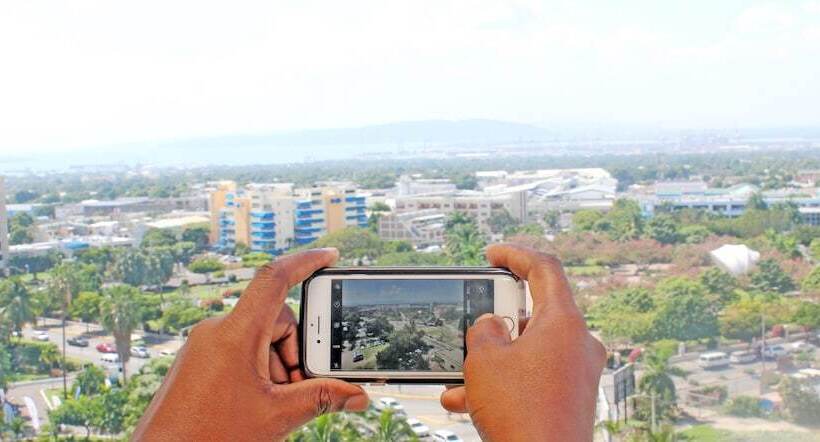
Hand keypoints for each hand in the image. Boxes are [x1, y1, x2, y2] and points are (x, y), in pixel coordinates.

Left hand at [133, 248, 368, 440]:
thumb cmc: (209, 437)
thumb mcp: (276, 416)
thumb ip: (322, 399)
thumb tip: (358, 396)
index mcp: (236, 333)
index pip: (275, 278)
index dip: (306, 262)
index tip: (331, 257)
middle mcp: (217, 331)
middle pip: (276, 320)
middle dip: (296, 352)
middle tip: (301, 388)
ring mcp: (205, 346)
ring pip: (259, 339)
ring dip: (278, 367)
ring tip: (276, 405)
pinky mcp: (199, 361)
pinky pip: (240, 351)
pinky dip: (259, 371)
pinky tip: (260, 403)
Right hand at [440, 244, 605, 440]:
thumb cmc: (521, 415)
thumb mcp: (484, 359)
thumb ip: (483, 329)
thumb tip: (492, 327)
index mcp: (565, 323)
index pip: (545, 268)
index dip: (515, 255)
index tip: (493, 254)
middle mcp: (579, 344)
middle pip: (534, 313)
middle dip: (495, 322)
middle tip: (472, 326)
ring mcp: (578, 374)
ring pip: (528, 352)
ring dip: (492, 361)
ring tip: (459, 377)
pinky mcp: (571, 399)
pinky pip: (533, 378)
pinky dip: (504, 384)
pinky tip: (467, 400)